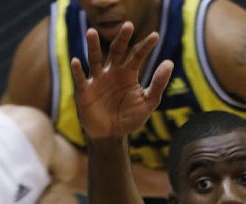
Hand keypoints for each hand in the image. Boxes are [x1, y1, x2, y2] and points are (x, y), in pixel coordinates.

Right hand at [71, 22, 173, 138]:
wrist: (111, 135)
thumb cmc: (129, 118)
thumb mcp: (147, 103)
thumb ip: (157, 85)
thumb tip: (169, 63)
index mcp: (128, 73)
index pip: (137, 56)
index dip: (146, 46)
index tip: (156, 36)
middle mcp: (112, 72)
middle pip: (116, 51)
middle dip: (122, 39)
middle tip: (128, 25)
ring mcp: (97, 79)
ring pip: (95, 59)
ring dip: (93, 46)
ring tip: (91, 32)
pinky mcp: (85, 91)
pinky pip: (81, 79)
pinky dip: (78, 70)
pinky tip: (76, 61)